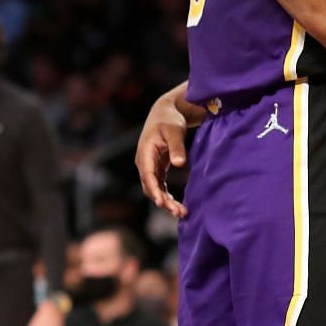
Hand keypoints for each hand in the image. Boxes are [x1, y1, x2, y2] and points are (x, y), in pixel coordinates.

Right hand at [137, 89, 194, 218]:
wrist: (165, 113)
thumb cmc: (170, 120)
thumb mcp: (175, 131)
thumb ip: (177, 147)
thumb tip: (179, 164)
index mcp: (145, 153)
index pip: (147, 176)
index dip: (154, 190)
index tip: (162, 203)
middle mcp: (144, 162)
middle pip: (150, 187)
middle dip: (163, 202)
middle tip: (179, 212)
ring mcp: (149, 167)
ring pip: (154, 189)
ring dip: (166, 202)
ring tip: (182, 213)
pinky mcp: (156, 168)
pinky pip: (159, 186)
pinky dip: (166, 196)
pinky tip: (178, 205)